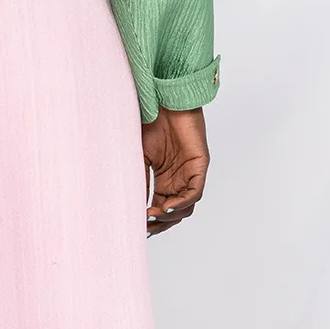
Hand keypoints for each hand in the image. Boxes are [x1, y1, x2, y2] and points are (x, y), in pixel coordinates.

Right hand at [142, 106, 208, 236]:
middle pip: (173, 214)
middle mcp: (178, 180)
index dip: (151, 221)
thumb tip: (130, 206)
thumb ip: (138, 181)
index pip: (160, 209)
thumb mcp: (138, 157)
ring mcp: (190, 174)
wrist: (163, 100)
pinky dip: (181, 203)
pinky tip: (166, 207)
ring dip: (169, 217)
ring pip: (185, 208)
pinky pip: (194, 193)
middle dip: (160, 224)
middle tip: (144, 227)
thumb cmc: (150, 123)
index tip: (136, 227)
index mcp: (164, 180)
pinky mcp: (199, 166)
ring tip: (153, 216)